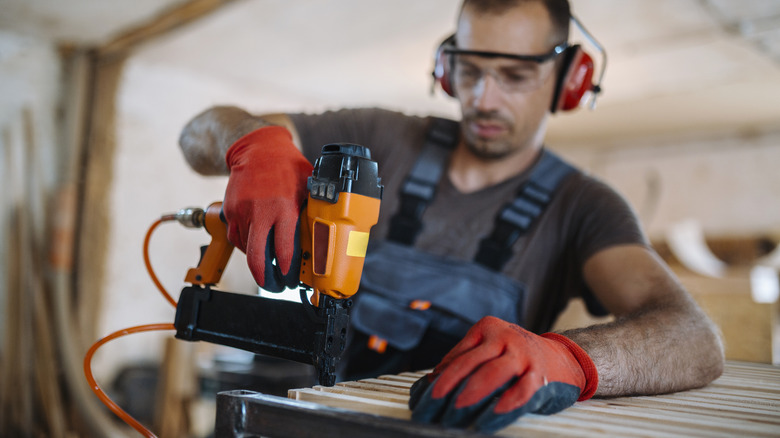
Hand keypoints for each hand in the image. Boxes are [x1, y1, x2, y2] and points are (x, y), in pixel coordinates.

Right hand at [223, 126, 312, 290]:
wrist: (257, 148)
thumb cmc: (287, 166)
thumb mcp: (308, 187)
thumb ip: (310, 212)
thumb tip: (322, 236)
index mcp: (283, 207)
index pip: (284, 249)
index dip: (287, 270)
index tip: (291, 280)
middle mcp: (260, 212)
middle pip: (257, 258)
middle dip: (266, 279)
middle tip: (275, 286)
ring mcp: (242, 212)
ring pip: (246, 249)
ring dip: (257, 261)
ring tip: (268, 266)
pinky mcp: (229, 210)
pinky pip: (236, 237)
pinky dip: (245, 246)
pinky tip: (255, 246)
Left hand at [408, 316, 597, 432]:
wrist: (562, 356)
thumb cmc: (515, 355)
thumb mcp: (489, 348)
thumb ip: (464, 360)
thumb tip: (431, 382)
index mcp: (487, 328)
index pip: (458, 354)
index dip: (440, 376)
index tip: (425, 395)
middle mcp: (505, 337)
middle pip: (471, 362)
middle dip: (449, 385)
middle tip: (433, 403)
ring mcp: (523, 355)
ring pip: (493, 373)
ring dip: (472, 393)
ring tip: (456, 409)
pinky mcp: (540, 375)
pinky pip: (521, 390)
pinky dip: (506, 403)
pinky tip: (492, 415)